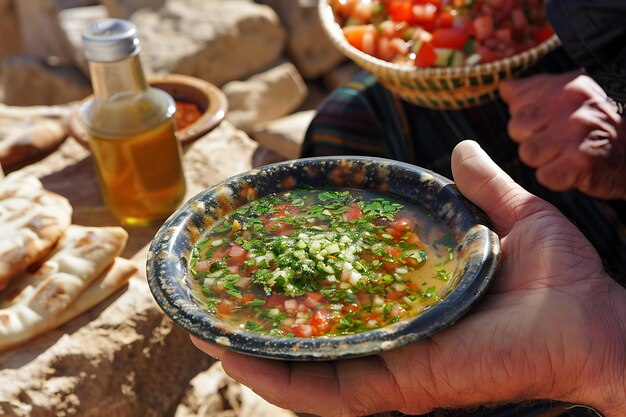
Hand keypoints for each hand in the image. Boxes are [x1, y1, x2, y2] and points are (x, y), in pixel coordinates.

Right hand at [192, 140, 625, 416]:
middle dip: (262, 325)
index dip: (303, 280)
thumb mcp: (512, 218)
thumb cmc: (559, 280)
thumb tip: (461, 151)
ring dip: (253, 354)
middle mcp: (391, 343)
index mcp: (410, 309)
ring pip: (306, 371)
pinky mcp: (395, 385)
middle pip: (314, 340)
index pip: (344, 298)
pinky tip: (234, 355)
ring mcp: (390, 368)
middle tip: (217, 300)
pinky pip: (324, 390)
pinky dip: (278, 378)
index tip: (266, 255)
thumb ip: (482, 186)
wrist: (592, 325)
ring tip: (205, 330)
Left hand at [500, 71, 625, 199]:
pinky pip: (545, 176)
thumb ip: (535, 91)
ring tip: (569, 154)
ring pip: (527, 153)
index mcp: (564, 87)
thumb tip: (504, 88)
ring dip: (544, 159)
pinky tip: (576, 168)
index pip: (516, 103)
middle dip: (534, 138)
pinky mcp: (580, 163)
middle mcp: (569, 106)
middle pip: (516, 129)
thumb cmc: (597, 124)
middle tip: (563, 140)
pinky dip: (558, 178)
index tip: (553, 122)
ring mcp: (575, 134)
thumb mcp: (571, 95)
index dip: (531, 119)